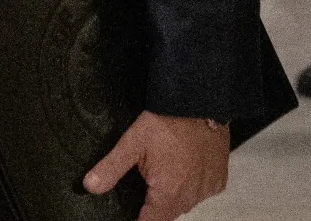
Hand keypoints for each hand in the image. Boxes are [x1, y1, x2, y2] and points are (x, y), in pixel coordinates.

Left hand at [84, 112, 229, 220]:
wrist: (200, 102)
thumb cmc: (168, 121)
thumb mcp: (133, 143)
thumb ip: (111, 168)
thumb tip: (91, 186)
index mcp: (167, 194)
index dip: (140, 216)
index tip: (135, 205)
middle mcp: (190, 197)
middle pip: (168, 212)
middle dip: (156, 201)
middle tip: (150, 175)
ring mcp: (207, 189)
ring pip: (186, 201)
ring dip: (176, 192)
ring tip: (168, 167)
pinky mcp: (219, 180)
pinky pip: (202, 190)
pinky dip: (194, 183)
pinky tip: (186, 165)